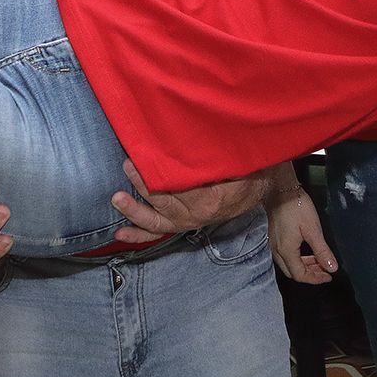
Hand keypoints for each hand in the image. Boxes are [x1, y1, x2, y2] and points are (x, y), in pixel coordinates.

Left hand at [108, 161, 268, 247]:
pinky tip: (121, 234)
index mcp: (210, 200)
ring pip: (155, 221)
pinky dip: (138, 235)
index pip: (179, 189)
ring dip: (134, 211)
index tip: (145, 156)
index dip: (160, 174)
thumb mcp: (239, 161)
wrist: (258, 189)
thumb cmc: (248, 171)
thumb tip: (194, 141)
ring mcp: (187, 222)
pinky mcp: (181, 224)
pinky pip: (157, 233)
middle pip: (163, 202)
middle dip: (142, 184)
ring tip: (117, 199)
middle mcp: (196, 215)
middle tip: (128, 165)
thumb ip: (218, 157)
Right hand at [268, 182, 336, 283]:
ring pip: (288, 264)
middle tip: (325, 269)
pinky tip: (306, 251)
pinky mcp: (273, 237)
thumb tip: (332, 268)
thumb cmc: (296, 206)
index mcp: (286, 251)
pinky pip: (284, 256)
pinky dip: (297, 258)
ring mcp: (273, 244)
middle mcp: (276, 251)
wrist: (279, 188)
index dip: (315, 279)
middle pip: (293, 272)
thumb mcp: (313, 229)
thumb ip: (322, 251)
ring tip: (318, 260)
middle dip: (310, 273)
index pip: (300, 275)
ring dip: (304, 266)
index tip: (329, 275)